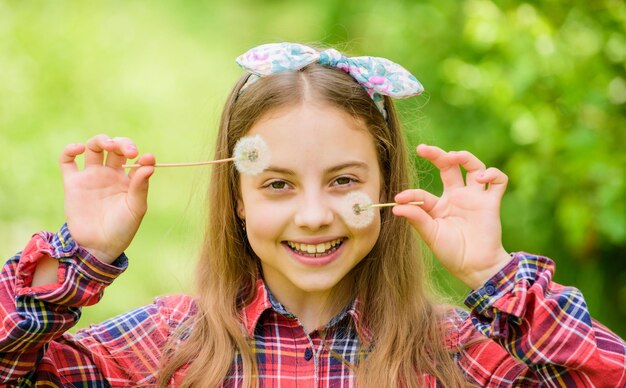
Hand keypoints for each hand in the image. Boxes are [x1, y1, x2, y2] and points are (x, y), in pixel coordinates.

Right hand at [59, 135, 154, 263]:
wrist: (98, 246)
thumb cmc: (122, 229)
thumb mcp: (136, 208)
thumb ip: (141, 186)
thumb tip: (149, 164)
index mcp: (128, 179)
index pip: (135, 158)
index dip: (140, 155)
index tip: (146, 158)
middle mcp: (110, 174)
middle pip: (115, 148)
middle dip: (122, 143)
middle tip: (128, 151)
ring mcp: (92, 177)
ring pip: (94, 148)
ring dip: (101, 140)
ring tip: (108, 145)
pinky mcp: (73, 183)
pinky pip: (67, 161)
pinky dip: (70, 150)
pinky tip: (79, 149)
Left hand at [392, 144, 511, 288]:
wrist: (475, 267)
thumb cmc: (451, 253)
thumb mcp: (430, 234)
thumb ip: (416, 218)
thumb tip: (396, 206)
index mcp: (439, 205)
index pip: (422, 193)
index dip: (411, 194)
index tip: (399, 198)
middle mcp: (457, 197)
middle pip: (449, 167)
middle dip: (436, 155)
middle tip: (423, 149)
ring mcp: (475, 198)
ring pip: (474, 167)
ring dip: (465, 157)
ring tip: (454, 156)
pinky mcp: (491, 202)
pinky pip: (498, 181)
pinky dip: (492, 174)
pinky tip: (481, 178)